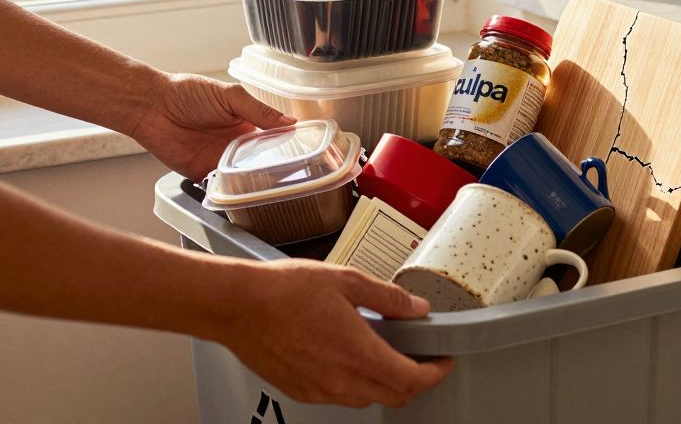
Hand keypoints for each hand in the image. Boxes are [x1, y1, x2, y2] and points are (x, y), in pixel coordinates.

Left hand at [130, 73, 294, 179]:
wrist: (152, 106)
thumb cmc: (188, 93)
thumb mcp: (230, 96)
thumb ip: (258, 111)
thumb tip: (291, 123)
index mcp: (247, 124)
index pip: (274, 139)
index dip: (289, 147)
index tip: (307, 155)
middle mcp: (236, 144)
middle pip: (262, 162)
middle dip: (276, 170)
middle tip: (293, 178)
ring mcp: (220, 160)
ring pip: (244, 177)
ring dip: (255, 182)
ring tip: (273, 188)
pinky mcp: (202, 174)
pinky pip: (221, 187)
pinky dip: (230, 191)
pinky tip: (241, 192)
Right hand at [217, 260, 452, 407]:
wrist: (237, 306)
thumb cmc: (285, 290)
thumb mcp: (347, 281)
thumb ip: (388, 298)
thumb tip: (417, 308)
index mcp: (358, 354)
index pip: (411, 380)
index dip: (434, 373)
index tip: (443, 361)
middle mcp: (340, 381)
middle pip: (394, 396)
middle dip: (415, 380)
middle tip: (421, 358)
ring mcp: (319, 391)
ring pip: (367, 399)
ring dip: (385, 383)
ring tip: (386, 353)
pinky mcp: (301, 392)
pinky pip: (340, 397)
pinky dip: (357, 383)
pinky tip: (351, 357)